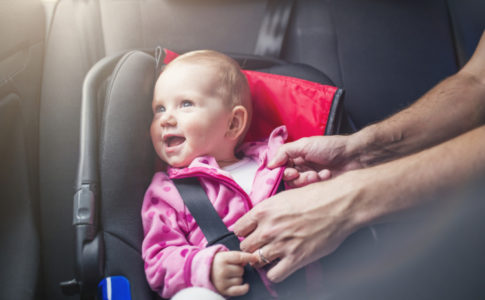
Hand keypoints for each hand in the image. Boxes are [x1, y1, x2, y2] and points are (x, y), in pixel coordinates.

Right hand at [211, 251, 258, 296]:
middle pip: (241, 270)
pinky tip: (246, 285)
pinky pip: (239, 290)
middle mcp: (221, 270)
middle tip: (231, 269)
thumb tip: (252, 259)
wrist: (205, 273)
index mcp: (221, 258)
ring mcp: (222, 281)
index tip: (256, 258)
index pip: (239, 257)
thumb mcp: (224, 256)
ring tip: (230, 276)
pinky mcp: (223, 290)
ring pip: (240, 280)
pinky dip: (244, 288)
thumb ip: (237, 256)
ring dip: (238, 278)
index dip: (249, 257)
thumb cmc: (218, 263)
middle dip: (239, 269)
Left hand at [234, 172, 363, 282]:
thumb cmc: (317, 196)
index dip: (244, 233)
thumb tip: (259, 220)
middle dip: (252, 247)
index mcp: (264, 210)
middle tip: (261, 246)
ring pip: (256, 261)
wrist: (340, 204)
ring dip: (262, 260)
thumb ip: (269, 210)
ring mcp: (281, 244)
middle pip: (244, 247)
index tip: (249, 235)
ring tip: (272, 256)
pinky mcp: (296, 258)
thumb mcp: (285, 196)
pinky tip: (282, 266)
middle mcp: (269, 228)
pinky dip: (276, 273)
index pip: (238, 228)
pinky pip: (274, 275)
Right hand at [268, 135, 362, 187]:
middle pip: (287, 180)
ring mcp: (309, 178)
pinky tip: (327, 175)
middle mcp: (300, 167)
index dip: (282, 172)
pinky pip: (310, 191)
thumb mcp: (305, 144)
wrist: (354, 156)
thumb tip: (269, 164)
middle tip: (304, 173)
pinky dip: (318, 183)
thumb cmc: (331, 147)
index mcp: (295, 157)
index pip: (279, 168)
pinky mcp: (318, 188)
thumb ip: (284, 152)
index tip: (290, 172)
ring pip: (298, 187)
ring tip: (319, 174)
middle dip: (296, 178)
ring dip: (307, 180)